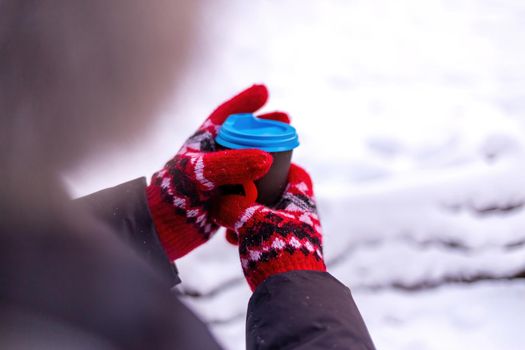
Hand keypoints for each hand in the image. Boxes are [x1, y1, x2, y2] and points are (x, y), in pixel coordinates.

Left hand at [146, 84, 289, 259]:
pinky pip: (249, 187)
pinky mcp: (225, 199)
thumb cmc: (172, 197)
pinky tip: (278, 183)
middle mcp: (212, 157)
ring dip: (268, 155)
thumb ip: (231, 164)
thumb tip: (267, 158)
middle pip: (243, 136)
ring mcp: (219, 179)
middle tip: (286, 120)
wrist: (161, 232)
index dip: (244, 102)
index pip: (225, 116)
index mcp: (202, 143)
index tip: (264, 91)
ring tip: (289, 153)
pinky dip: (264, 183)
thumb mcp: (199, 174)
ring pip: (249, 161)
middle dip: (264, 127)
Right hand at [213, 163, 325, 290]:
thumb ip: (233, 206)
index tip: (261, 161)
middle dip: (255, 195)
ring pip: (268, 217)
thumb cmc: (275, 250)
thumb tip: (218, 201)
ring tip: (229, 224)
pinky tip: (234, 240)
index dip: (281, 165)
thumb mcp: (249, 221)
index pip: (298, 174)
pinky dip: (250, 233)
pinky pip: (265, 235)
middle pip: (279, 195)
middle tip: (235, 194)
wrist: (288, 292)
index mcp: (301, 202)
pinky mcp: (284, 253)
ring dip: (248, 217)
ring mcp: (295, 236)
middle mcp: (302, 218)